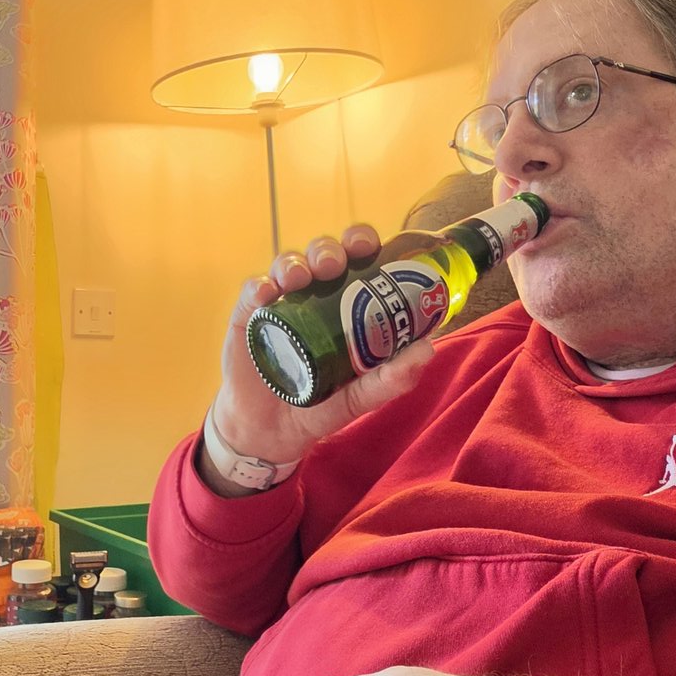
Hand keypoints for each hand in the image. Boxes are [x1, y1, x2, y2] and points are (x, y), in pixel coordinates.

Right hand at [208, 227, 439, 471]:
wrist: (272, 431)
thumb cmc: (320, 407)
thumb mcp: (359, 396)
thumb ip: (391, 379)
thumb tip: (427, 350)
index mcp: (346, 303)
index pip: (357, 259)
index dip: (362, 243)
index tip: (370, 247)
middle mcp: (314, 294)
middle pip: (322, 254)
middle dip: (329, 250)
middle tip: (333, 265)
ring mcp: (280, 302)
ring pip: (287, 264)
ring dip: (293, 263)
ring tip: (297, 280)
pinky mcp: (249, 314)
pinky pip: (252, 290)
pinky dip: (259, 285)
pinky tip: (266, 293)